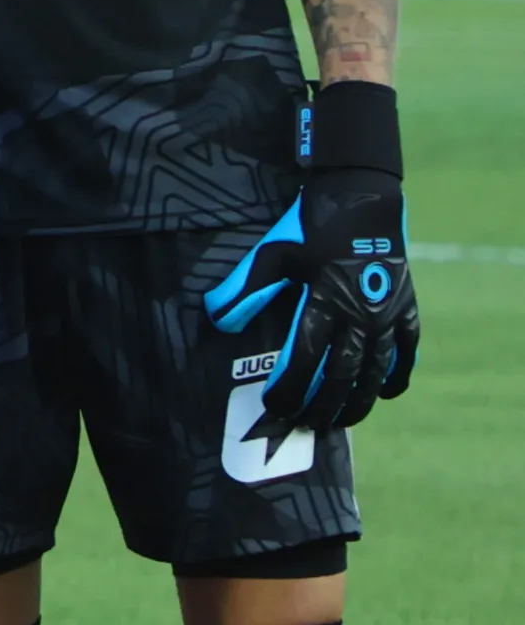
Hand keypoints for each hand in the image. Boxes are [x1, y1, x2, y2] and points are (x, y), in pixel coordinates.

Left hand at [208, 152, 417, 438]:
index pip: (306, 359)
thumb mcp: (272, 253)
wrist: (362, 198)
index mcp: (325, 301)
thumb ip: (245, 289)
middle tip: (304, 426)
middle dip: (322, 405)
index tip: (275, 409)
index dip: (290, 389)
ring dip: (360, 400)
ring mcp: (388, 311)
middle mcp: (361, 312)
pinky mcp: (406, 305)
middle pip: (343, 374)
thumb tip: (216, 318)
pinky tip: (387, 394)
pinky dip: (398, 373)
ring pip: (377, 370)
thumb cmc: (310, 227)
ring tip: (341, 421)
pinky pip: (408, 348)